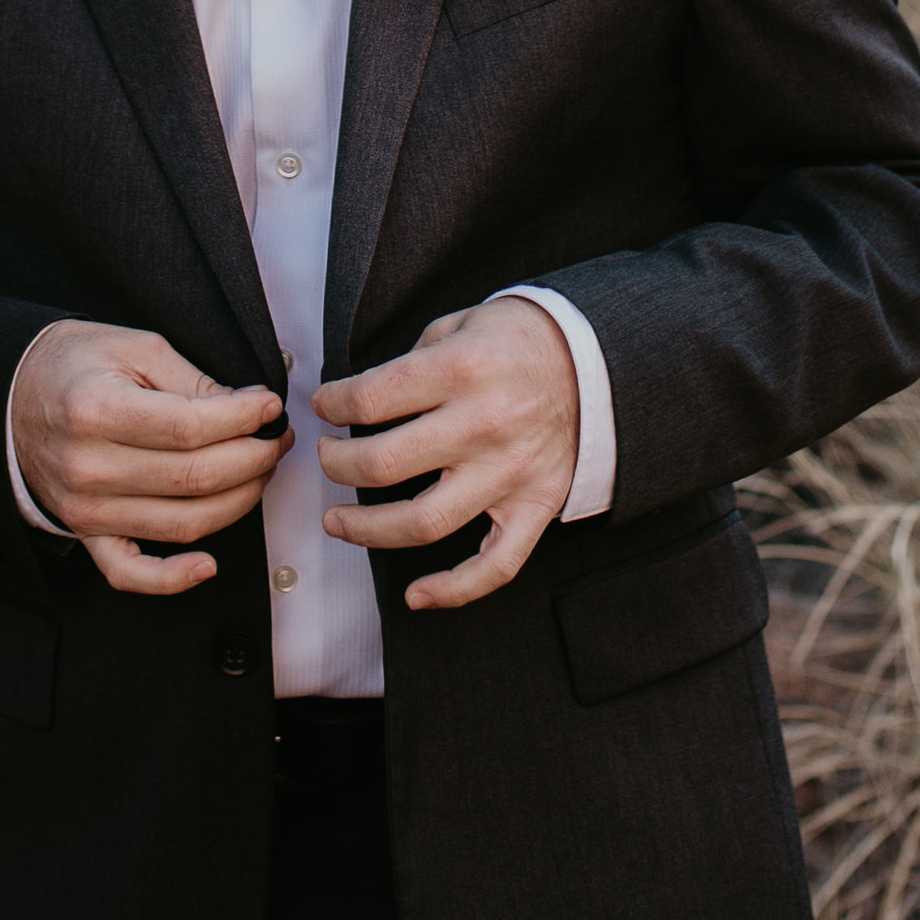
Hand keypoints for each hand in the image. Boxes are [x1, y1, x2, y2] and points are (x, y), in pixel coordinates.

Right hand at [11, 320, 289, 598]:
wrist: (7, 397)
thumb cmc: (73, 365)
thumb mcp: (132, 347)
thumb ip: (190, 379)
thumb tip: (249, 409)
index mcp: (95, 411)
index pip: (191, 427)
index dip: (244, 418)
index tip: (270, 407)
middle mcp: (87, 467)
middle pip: (195, 478)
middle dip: (254, 458)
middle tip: (277, 438)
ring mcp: (85, 510)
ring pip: (183, 524)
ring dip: (238, 501)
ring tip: (260, 471)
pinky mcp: (85, 535)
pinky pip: (131, 574)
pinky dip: (173, 579)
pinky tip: (209, 565)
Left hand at [314, 297, 578, 611]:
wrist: (594, 364)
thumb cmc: (518, 342)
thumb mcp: (460, 324)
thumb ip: (411, 359)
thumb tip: (358, 398)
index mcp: (462, 369)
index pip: (371, 398)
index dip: (332, 404)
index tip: (324, 406)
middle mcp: (484, 424)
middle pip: (383, 463)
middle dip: (336, 464)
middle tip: (327, 458)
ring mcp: (510, 472)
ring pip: (423, 523)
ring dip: (367, 529)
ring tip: (337, 522)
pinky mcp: (535, 506)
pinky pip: (495, 565)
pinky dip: (453, 590)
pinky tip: (416, 595)